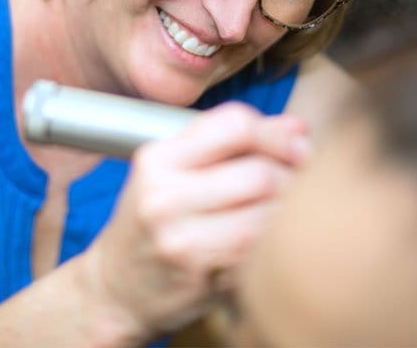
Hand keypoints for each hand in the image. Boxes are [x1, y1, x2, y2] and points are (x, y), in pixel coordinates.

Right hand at [83, 102, 310, 337]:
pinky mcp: (202, 278)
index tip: (297, 145)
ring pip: (268, 215)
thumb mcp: (172, 173)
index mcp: (158, 159)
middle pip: (260, 173)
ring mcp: (181, 240)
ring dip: (289, 213)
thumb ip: (229, 144)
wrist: (115, 291)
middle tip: (300, 185)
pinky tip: (269, 242)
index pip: (234, 125)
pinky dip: (276, 244)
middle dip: (292, 177)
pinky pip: (262, 252)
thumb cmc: (152, 224)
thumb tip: (297, 128)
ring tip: (286, 213)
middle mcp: (164, 196)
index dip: (277, 133)